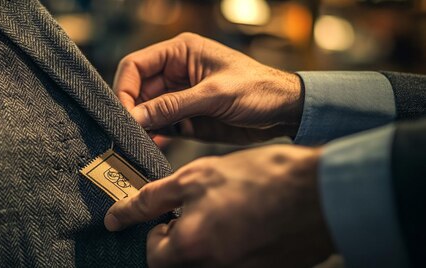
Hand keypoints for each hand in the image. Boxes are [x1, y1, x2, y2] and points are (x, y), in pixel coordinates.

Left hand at [104, 145, 334, 266]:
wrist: (322, 191)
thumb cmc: (259, 178)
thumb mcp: (194, 177)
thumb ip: (151, 200)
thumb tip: (116, 218)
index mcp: (192, 249)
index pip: (152, 256)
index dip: (155, 231)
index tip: (168, 214)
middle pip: (179, 262)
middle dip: (180, 236)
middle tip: (197, 209)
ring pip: (207, 260)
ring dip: (206, 238)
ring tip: (225, 210)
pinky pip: (234, 261)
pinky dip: (232, 243)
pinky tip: (246, 220)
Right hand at [114, 33, 302, 143]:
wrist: (287, 112)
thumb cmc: (260, 90)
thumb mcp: (214, 95)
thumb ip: (172, 105)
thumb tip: (136, 117)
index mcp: (180, 52)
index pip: (136, 66)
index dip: (124, 89)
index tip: (123, 114)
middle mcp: (175, 72)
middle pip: (137, 90)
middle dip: (131, 111)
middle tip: (128, 133)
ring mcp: (180, 96)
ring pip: (146, 110)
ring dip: (141, 126)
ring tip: (138, 142)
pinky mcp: (186, 117)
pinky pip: (161, 125)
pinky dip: (155, 136)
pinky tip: (154, 146)